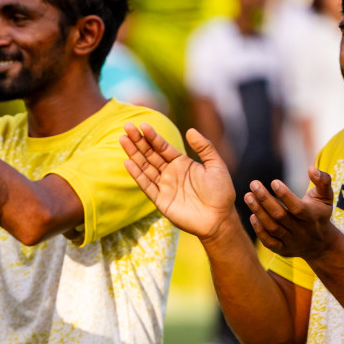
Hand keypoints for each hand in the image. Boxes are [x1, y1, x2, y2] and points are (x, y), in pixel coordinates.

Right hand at [121, 124, 238, 240]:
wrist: (219, 218)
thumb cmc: (221, 192)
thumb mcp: (216, 165)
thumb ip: (205, 147)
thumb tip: (190, 130)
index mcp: (182, 163)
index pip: (163, 147)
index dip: (153, 136)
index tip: (143, 125)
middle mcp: (170, 173)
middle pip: (150, 154)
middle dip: (138, 141)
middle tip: (127, 127)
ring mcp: (164, 186)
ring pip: (144, 167)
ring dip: (133, 154)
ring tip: (122, 139)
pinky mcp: (160, 200)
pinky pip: (146, 185)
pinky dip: (136, 174)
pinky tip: (128, 162)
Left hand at [246, 169, 339, 260]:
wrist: (321, 244)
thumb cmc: (319, 213)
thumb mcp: (326, 197)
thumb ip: (323, 181)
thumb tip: (311, 168)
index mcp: (312, 216)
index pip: (296, 207)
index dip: (285, 195)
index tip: (273, 181)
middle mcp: (301, 230)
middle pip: (280, 216)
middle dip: (265, 199)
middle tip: (253, 184)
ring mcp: (291, 241)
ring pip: (272, 228)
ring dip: (258, 212)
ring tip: (248, 196)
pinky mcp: (283, 249)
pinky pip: (269, 242)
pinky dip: (260, 231)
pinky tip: (252, 216)